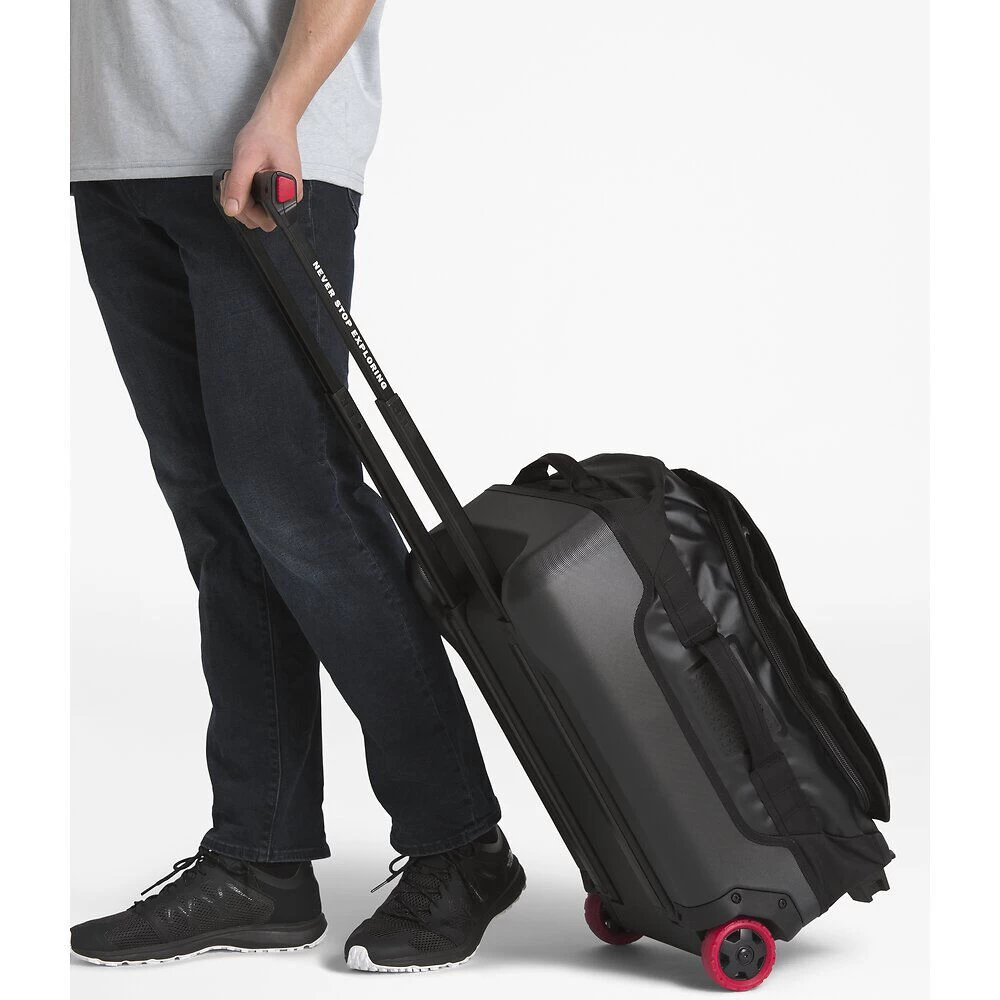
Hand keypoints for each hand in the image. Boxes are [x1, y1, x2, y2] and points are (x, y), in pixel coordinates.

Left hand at [222, 110, 302, 231]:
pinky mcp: (276, 192)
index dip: (247, 210)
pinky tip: (241, 179)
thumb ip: (239, 186)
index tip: (237, 190)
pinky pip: (259, 203)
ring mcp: (283, 196)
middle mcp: (289, 198)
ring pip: (257, 213)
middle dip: (241, 205)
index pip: (267, 220)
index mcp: (288, 191)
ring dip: (240, 200)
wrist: (274, 121)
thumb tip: (231, 210)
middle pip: (261, 220)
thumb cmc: (265, 135)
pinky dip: (245, 195)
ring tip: (234, 178)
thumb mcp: (246, 158)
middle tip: (231, 182)